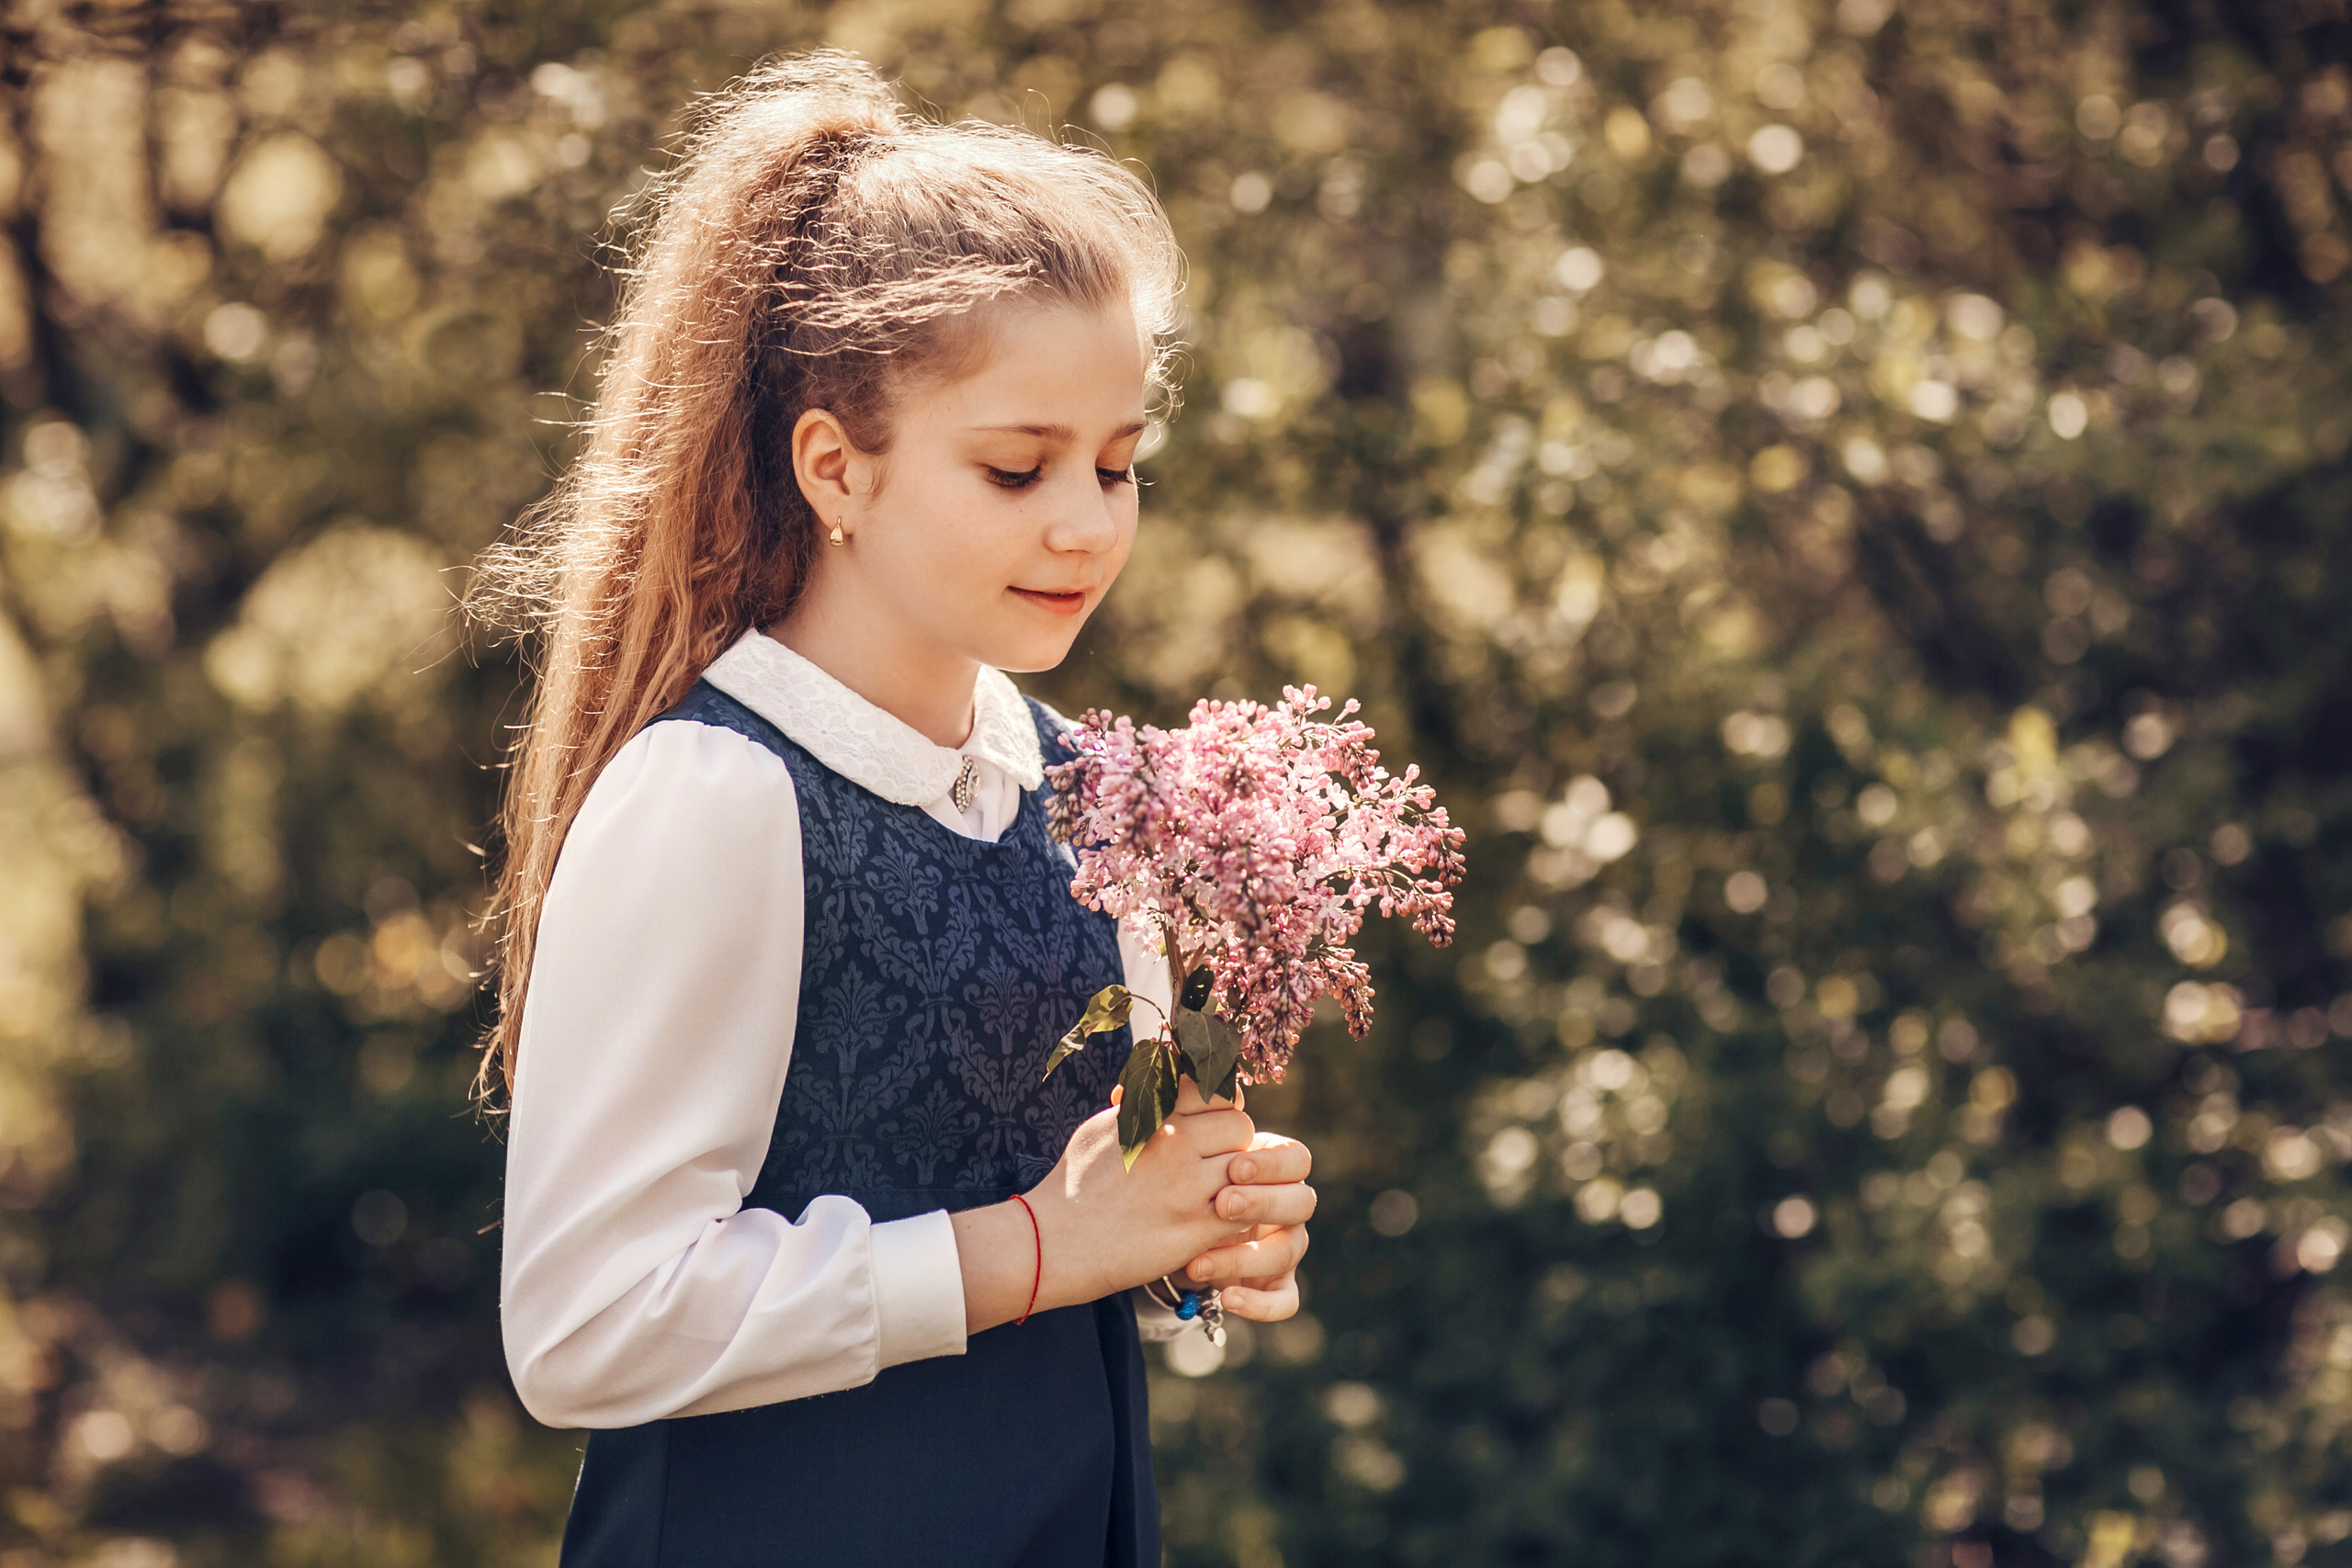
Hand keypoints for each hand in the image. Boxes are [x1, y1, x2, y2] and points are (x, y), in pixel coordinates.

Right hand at [955, 1068, 1253, 1332]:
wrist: (1052, 1243)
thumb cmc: (1072, 1186)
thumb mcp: (1101, 1128)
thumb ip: (1139, 1106)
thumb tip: (1158, 1087)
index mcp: (1154, 1117)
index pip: (1217, 1092)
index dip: (1221, 1109)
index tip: (1211, 1125)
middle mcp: (1176, 1145)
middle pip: (1241, 1128)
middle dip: (1234, 1145)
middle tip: (1215, 1165)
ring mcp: (1189, 1189)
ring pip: (1248, 1171)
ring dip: (1240, 1182)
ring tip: (1215, 1195)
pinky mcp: (1196, 1230)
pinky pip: (1244, 1212)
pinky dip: (1238, 1215)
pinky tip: (1215, 1221)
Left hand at [1178, 1130, 1312, 1320]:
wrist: (1162, 1232)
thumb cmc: (1174, 1182)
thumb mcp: (1175, 1154)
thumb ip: (1177, 1124)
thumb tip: (1131, 1092)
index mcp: (1271, 1167)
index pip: (1295, 1157)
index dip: (1271, 1163)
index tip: (1234, 1165)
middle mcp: (1285, 1205)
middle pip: (1302, 1200)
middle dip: (1264, 1202)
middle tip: (1223, 1203)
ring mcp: (1284, 1246)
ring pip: (1290, 1250)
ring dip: (1247, 1255)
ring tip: (1197, 1262)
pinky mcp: (1276, 1285)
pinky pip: (1286, 1301)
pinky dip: (1260, 1303)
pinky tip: (1227, 1297)